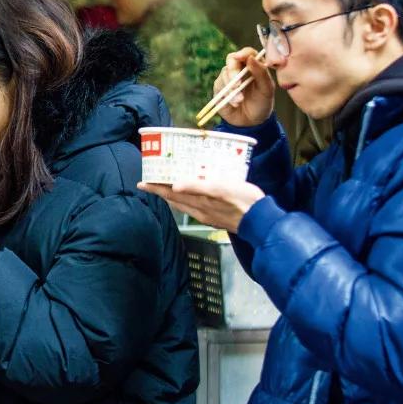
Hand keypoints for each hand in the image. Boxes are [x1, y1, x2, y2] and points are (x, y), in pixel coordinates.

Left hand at [138, 179, 265, 232]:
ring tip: (162, 189)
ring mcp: (206, 214)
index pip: (171, 192)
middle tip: (148, 183)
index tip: (142, 182)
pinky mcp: (213, 218)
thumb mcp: (220, 188)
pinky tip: (185, 199)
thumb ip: (197, 186)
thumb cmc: (244, 200)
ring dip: (170, 197)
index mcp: (199, 199)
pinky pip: (192, 209)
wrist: (260, 220)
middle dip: (160, 191)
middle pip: (174, 199)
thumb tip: (175, 185)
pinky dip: (184, 202)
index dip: (157, 187)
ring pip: (182, 205)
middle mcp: (199, 209)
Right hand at [213, 47, 272, 126]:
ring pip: (224, 74)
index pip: (247, 53)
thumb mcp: (267, 89)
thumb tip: (251, 58)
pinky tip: (234, 104)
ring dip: (231, 89)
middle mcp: (240, 69)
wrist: (251, 122)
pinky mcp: (220, 88)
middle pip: (231, 60)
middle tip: (237, 85)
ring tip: (239, 101)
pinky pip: (219, 86)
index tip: (242, 58)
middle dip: (233, 72)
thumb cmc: (262, 103)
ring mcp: (228, 78)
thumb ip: (261, 73)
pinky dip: (227, 96)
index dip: (243, 53)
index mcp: (254, 65)